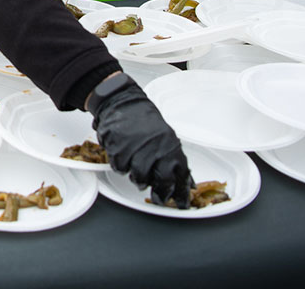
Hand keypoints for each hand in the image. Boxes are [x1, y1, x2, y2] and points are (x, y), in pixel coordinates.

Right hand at [88, 73, 192, 207]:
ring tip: (135, 163)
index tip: (181, 203)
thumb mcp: (165, 136)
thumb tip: (186, 181)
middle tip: (154, 191)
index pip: (179, 176)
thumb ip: (173, 159)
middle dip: (156, 189)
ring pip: (137, 177)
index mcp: (169, 146)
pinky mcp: (118, 148)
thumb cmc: (143, 118)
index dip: (180, 193)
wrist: (121, 101)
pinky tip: (124, 153)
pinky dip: (120, 164)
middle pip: (159, 180)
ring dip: (136, 175)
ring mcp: (136, 149)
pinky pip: (120, 168)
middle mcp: (154, 149)